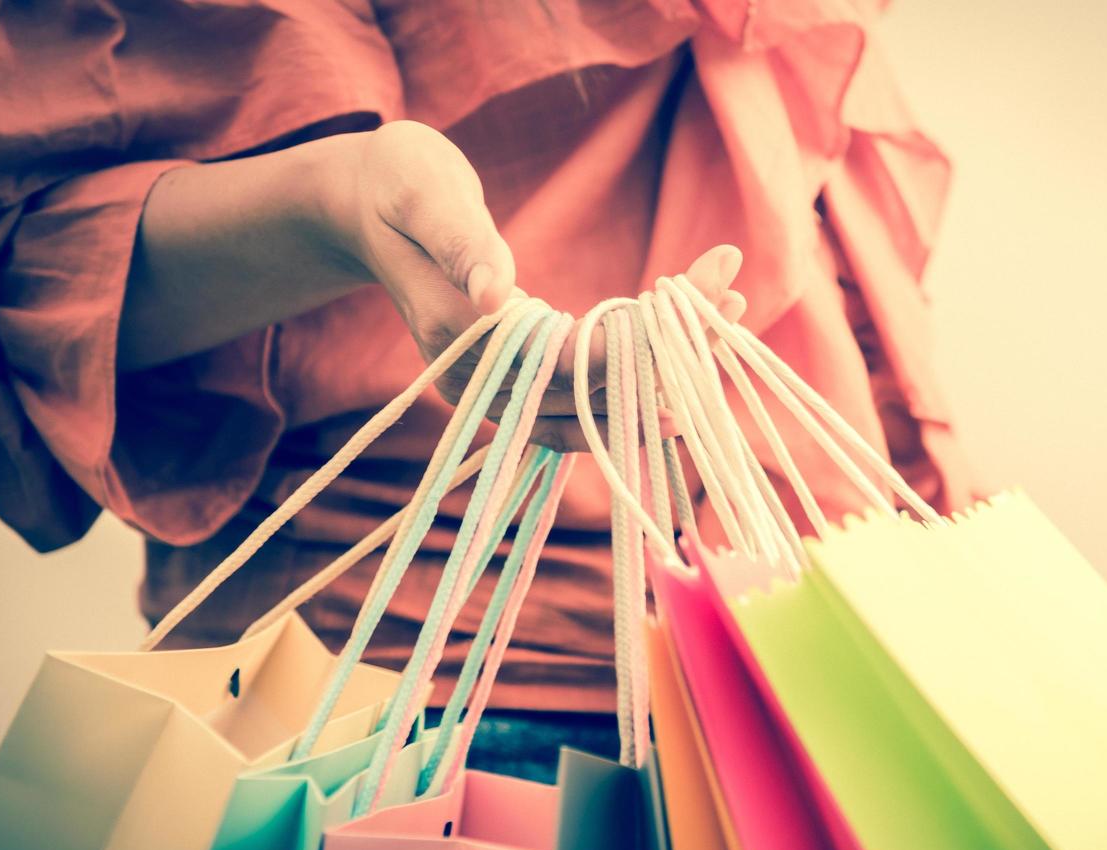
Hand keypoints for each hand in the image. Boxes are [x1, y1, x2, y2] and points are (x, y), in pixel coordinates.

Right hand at [328, 121, 745, 449]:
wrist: (370, 205)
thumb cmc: (397, 184)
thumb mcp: (422, 193)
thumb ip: (460, 241)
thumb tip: (492, 293)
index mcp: (458, 343)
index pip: (565, 364)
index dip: (634, 344)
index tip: (694, 305)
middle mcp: (483, 385)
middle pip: (594, 395)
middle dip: (672, 355)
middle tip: (736, 300)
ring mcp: (504, 391)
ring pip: (601, 408)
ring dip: (671, 374)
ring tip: (732, 317)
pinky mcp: (525, 382)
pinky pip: (593, 400)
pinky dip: (646, 378)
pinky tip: (695, 343)